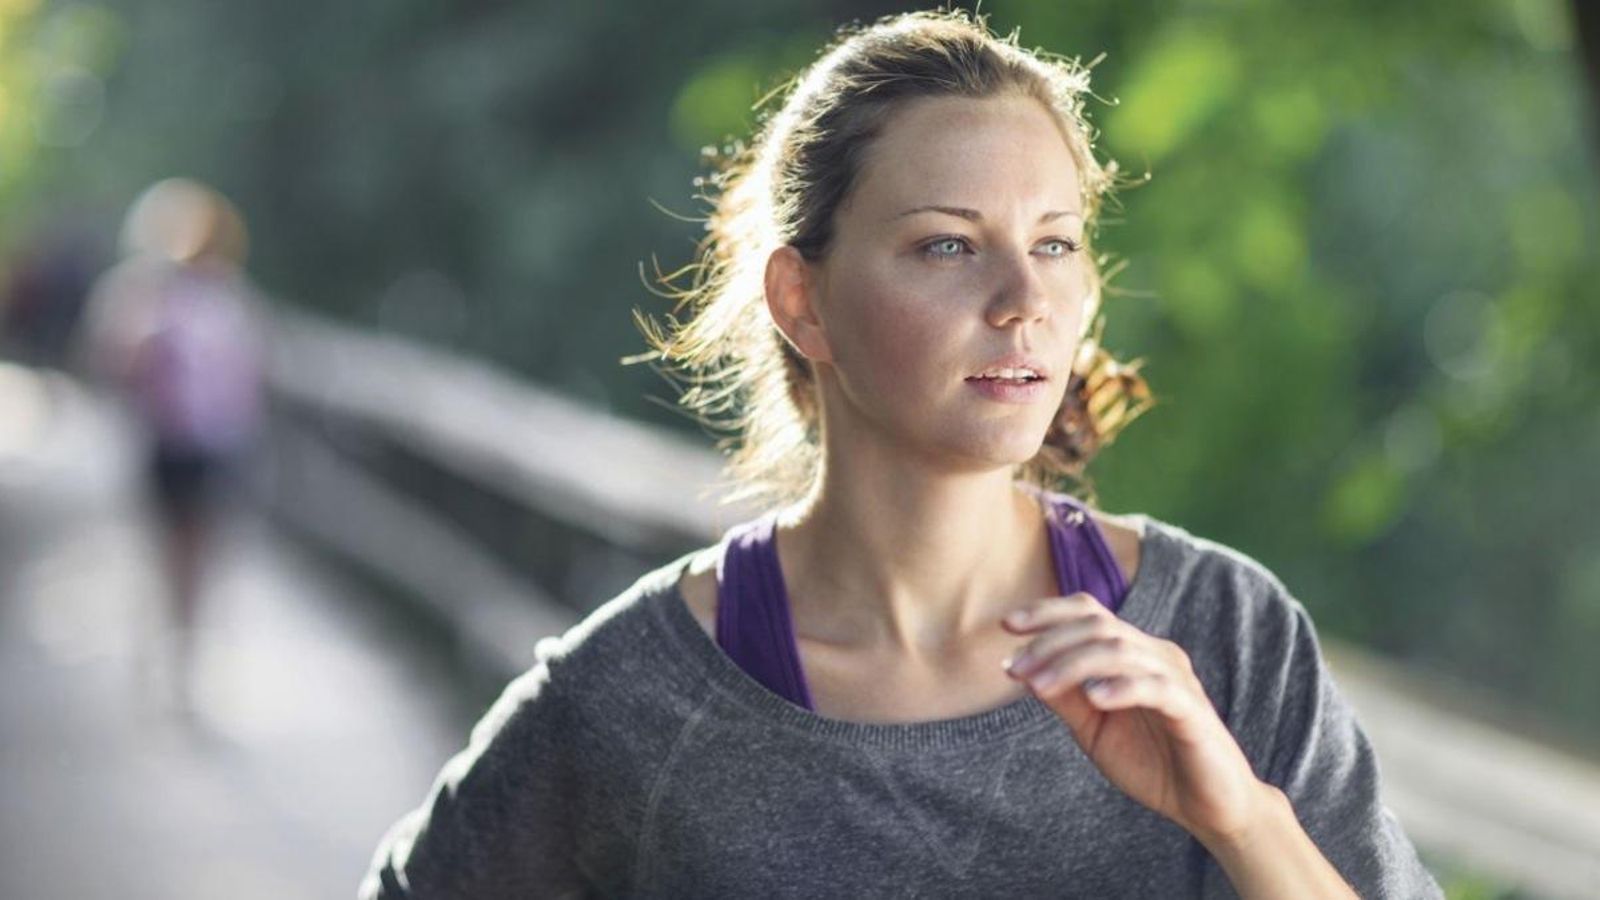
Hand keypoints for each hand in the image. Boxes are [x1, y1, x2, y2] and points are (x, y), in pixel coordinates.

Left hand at [1001, 593, 1271, 843]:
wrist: (1207, 806)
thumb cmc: (1152, 764)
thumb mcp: (1094, 730)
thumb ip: (1065, 698)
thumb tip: (1022, 670)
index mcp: (1133, 654)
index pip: (1089, 613)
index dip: (1048, 612)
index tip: (1006, 625)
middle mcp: (1155, 655)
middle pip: (1098, 626)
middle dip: (1049, 643)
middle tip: (1015, 670)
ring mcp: (1176, 679)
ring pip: (1120, 650)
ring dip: (1072, 664)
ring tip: (1039, 686)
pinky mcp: (1192, 710)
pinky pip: (1157, 687)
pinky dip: (1121, 688)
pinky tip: (1094, 699)